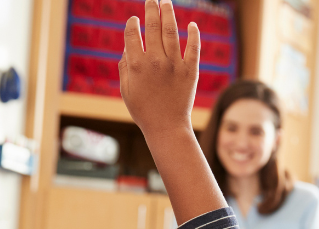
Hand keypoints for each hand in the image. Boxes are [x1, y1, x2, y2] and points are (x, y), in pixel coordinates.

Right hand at [120, 0, 200, 139]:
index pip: (132, 33)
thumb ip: (125, 66)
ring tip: (166, 2)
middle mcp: (156, 61)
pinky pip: (193, 47)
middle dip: (151, 8)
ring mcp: (175, 64)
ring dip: (168, 13)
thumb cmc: (143, 110)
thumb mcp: (126, 90)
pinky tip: (192, 25)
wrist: (167, 127)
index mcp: (137, 65)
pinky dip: (193, 34)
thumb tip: (128, 47)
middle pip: (152, 25)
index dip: (132, 23)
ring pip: (172, 31)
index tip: (134, 20)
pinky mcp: (191, 70)